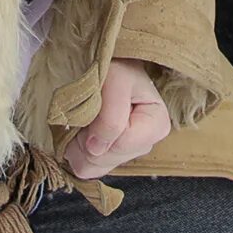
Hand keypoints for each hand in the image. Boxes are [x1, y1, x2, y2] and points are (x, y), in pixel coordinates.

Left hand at [67, 59, 171, 180]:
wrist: (107, 63)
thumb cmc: (116, 66)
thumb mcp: (116, 79)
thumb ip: (111, 116)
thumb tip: (96, 149)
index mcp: (157, 126)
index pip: (122, 144)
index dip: (101, 128)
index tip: (96, 105)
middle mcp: (145, 145)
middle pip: (105, 160)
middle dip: (87, 138)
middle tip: (85, 111)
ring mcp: (125, 155)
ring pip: (92, 168)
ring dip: (78, 144)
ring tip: (83, 119)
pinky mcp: (107, 159)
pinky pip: (85, 169)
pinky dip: (75, 151)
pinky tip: (80, 130)